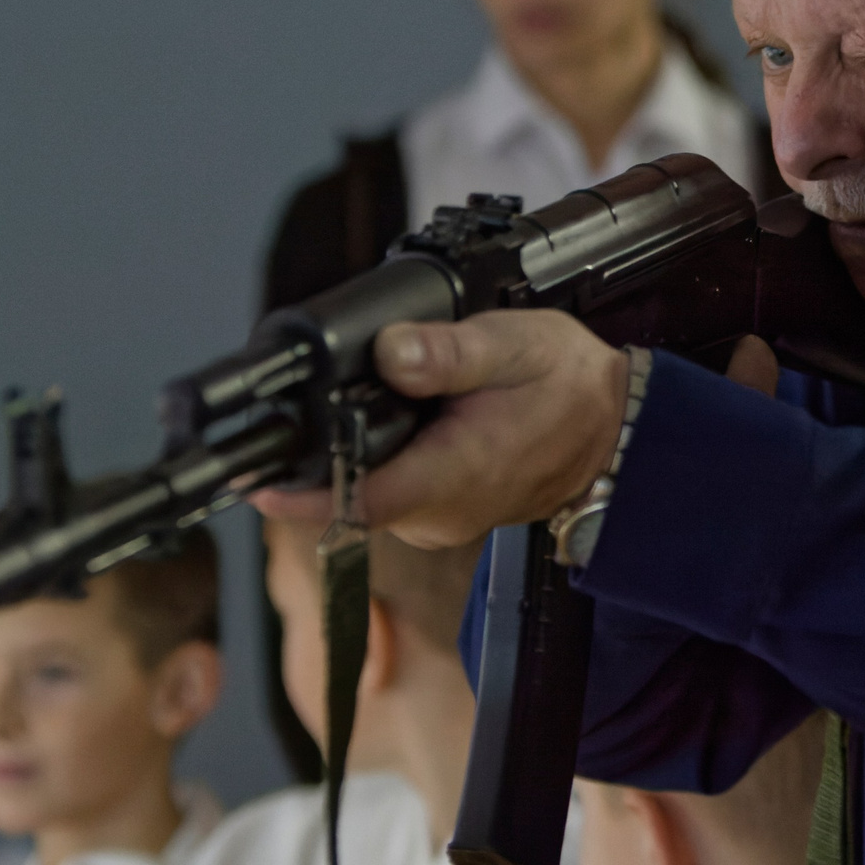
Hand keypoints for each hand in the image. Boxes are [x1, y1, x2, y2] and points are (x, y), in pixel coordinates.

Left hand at [253, 310, 628, 550]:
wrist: (612, 431)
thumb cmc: (566, 386)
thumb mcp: (515, 346)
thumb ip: (450, 353)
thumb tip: (391, 352)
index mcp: (452, 477)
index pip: (356, 500)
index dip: (298, 494)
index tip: (251, 481)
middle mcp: (435, 514)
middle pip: (344, 493)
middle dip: (311, 454)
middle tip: (274, 412)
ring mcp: (433, 519)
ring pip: (360, 490)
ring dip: (339, 454)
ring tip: (322, 405)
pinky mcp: (434, 510)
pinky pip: (383, 487)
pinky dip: (367, 456)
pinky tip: (369, 418)